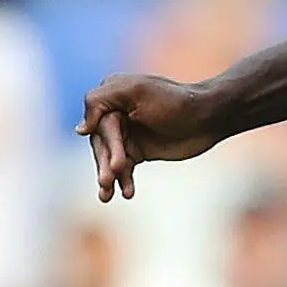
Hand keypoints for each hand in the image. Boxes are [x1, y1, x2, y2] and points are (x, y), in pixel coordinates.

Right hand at [77, 74, 222, 201]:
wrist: (207, 117)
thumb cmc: (173, 101)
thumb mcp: (136, 91)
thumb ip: (101, 101)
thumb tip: (79, 130)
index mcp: (111, 96)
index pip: (101, 125)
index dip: (109, 146)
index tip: (117, 164)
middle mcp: (115, 114)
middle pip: (102, 144)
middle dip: (104, 165)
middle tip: (108, 182)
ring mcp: (127, 134)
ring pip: (109, 159)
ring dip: (109, 178)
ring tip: (107, 196)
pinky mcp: (138, 151)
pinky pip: (123, 169)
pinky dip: (124, 181)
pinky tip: (126, 193)